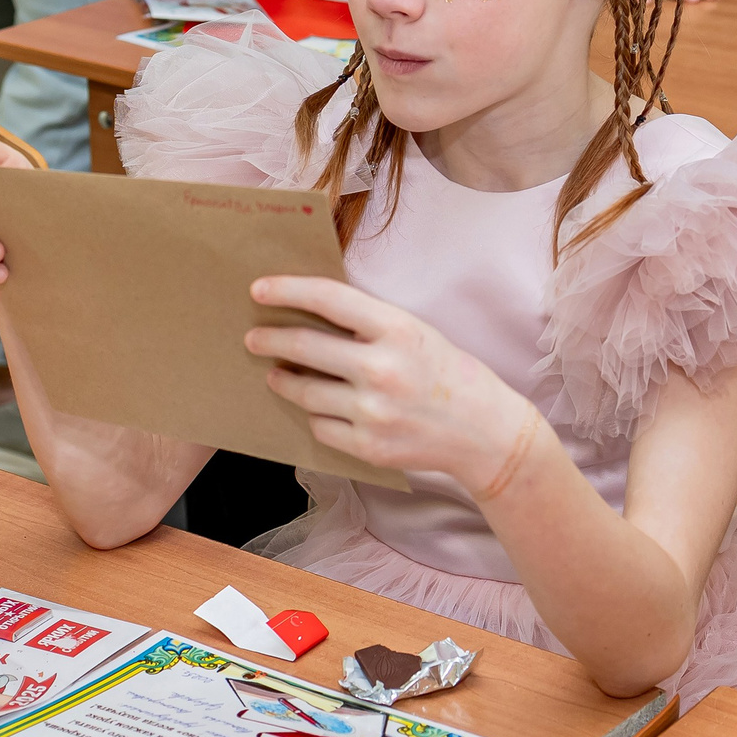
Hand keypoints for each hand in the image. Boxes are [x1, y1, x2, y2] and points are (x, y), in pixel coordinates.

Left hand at [245, 275, 538, 489]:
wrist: (484, 432)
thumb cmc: (448, 374)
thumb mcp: (416, 333)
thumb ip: (368, 324)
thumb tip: (308, 312)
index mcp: (398, 329)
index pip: (328, 299)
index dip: (288, 290)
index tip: (259, 289)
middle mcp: (383, 369)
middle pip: (304, 347)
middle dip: (269, 339)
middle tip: (252, 337)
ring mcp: (374, 412)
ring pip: (304, 392)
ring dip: (283, 381)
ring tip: (277, 374)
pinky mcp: (369, 447)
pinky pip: (320, 427)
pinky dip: (315, 416)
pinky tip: (318, 408)